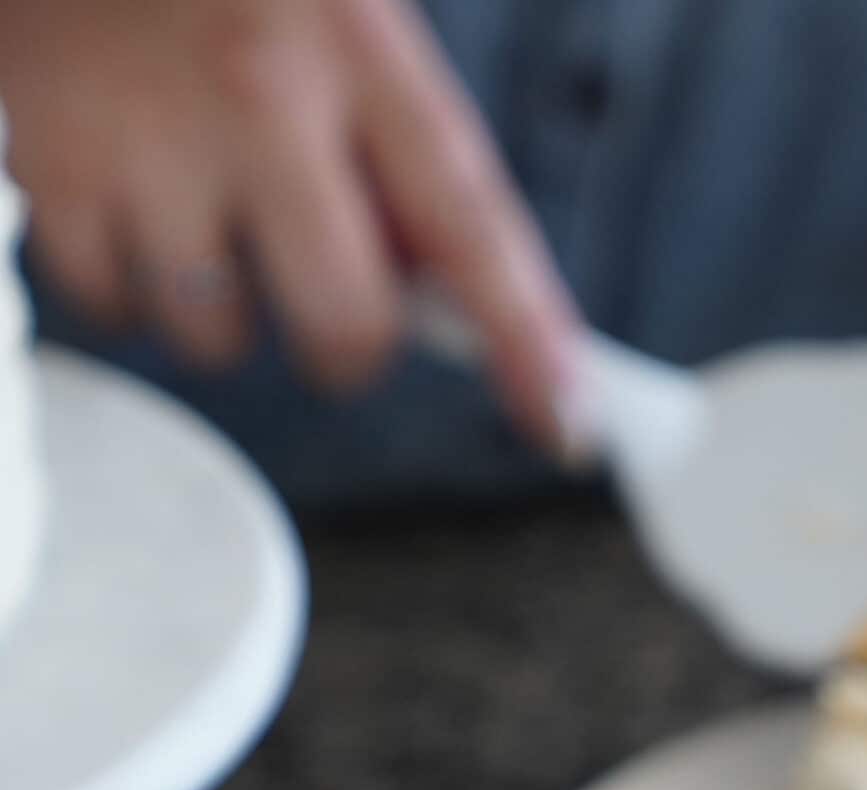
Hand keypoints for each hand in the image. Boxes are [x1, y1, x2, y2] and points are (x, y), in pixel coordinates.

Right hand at [0, 0, 581, 447]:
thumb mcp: (350, 20)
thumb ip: (403, 151)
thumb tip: (452, 301)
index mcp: (359, 47)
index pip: (471, 226)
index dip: (529, 343)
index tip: (569, 428)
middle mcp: (259, 96)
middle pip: (346, 327)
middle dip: (346, 336)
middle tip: (320, 274)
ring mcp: (149, 136)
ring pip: (222, 338)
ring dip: (227, 308)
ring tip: (205, 200)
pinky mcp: (53, 163)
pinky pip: (116, 308)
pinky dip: (130, 283)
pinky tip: (134, 195)